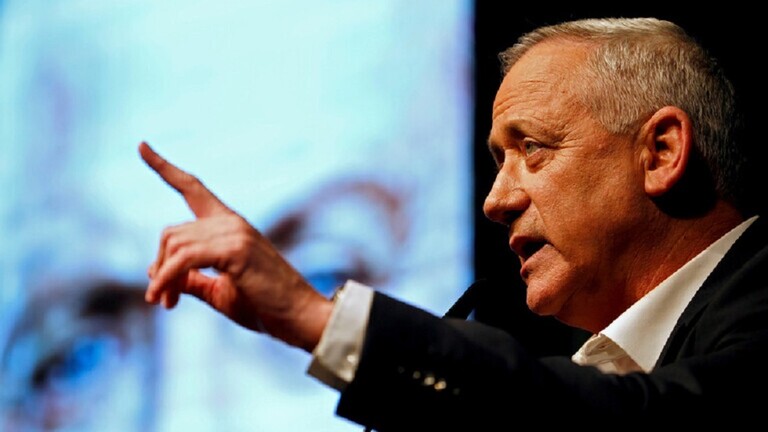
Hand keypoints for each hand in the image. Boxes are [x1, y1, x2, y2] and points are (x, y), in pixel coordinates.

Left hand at [138, 142, 332, 350]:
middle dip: (160, 267)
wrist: (299, 317)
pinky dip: (167, 279)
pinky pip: (184, 260)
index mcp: (230, 225)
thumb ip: (190, 279)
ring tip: (166, 303)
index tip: (141, 145)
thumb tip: (153, 271)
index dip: (164, 167)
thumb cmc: (264, 306)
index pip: (192, 188)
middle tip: (160, 299)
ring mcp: (235, 233)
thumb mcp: (219, 291)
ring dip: (163, 278)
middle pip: (172, 233)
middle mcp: (232, 222)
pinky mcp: (235, 250)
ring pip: (175, 246)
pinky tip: (164, 299)